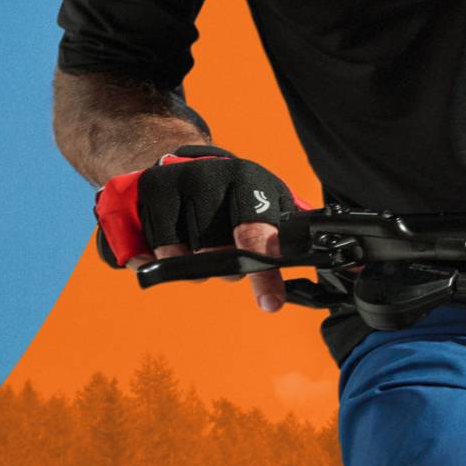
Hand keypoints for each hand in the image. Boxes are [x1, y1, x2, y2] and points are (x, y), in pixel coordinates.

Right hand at [93, 146, 301, 310]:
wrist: (180, 163)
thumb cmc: (232, 195)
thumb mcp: (265, 202)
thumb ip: (286, 234)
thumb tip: (321, 260)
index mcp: (247, 177)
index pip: (256, 229)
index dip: (264, 270)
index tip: (270, 302)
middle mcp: (209, 175)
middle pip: (215, 252)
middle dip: (226, 267)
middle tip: (229, 260)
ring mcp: (174, 182)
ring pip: (180, 256)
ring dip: (190, 265)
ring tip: (198, 247)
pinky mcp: (144, 193)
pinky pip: (149, 251)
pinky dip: (158, 259)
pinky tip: (169, 246)